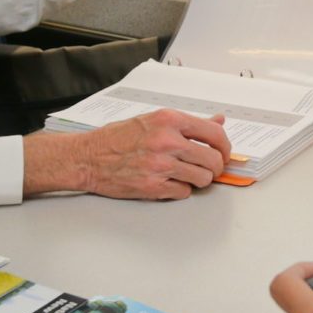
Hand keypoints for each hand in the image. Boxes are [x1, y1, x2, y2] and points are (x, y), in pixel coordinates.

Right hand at [23, 109, 230, 199]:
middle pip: (212, 160)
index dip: (225, 147)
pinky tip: (169, 182)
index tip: (224, 153)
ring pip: (202, 179)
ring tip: (187, 175)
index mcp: (168, 120)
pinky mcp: (153, 186)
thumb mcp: (152, 120)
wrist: (88, 157)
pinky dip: (181, 190)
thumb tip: (218, 121)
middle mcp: (166, 141)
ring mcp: (160, 165)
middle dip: (215, 167)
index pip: (214, 134)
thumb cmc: (117, 138)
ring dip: (200, 180)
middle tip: (209, 169)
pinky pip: (183, 192)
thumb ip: (187, 123)